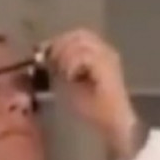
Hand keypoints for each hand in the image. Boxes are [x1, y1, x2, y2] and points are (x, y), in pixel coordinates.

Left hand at [45, 29, 139, 159]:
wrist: (114, 124)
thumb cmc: (95, 110)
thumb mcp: (70, 86)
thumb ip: (59, 70)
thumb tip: (45, 58)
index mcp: (99, 53)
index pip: (77, 36)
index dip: (59, 41)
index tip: (44, 53)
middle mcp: (106, 51)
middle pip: (79, 34)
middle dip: (61, 45)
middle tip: (51, 62)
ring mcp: (108, 57)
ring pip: (81, 42)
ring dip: (66, 56)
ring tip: (63, 73)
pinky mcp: (108, 67)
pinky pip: (84, 56)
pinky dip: (73, 65)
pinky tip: (71, 79)